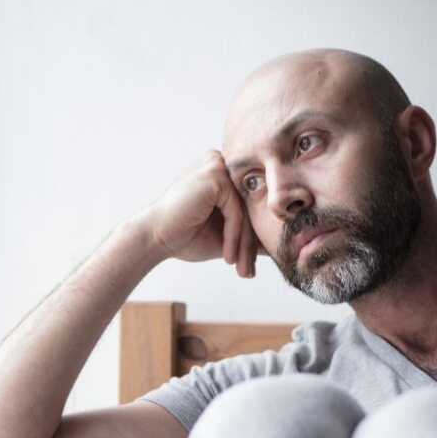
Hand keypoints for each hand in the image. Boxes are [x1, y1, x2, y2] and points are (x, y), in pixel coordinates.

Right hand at [138, 150, 259, 277]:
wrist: (154, 238)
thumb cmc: (185, 236)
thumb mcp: (227, 236)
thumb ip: (251, 236)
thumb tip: (282, 245)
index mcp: (225, 174)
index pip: (251, 208)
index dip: (252, 240)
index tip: (250, 267)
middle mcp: (223, 164)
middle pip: (250, 211)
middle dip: (249, 245)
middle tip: (247, 273)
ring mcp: (218, 166)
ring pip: (246, 214)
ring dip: (243, 245)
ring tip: (240, 269)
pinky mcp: (215, 175)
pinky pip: (237, 213)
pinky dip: (234, 237)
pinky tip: (227, 255)